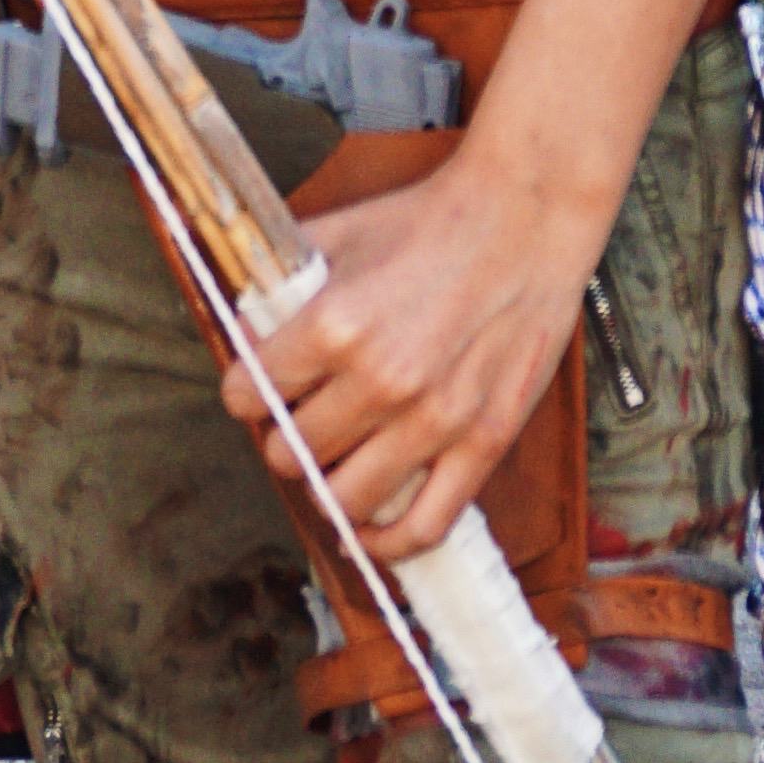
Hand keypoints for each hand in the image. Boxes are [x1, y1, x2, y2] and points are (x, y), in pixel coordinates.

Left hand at [227, 149, 598, 551]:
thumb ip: (280, 283)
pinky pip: (424, 526)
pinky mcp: (483, 442)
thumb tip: (241, 326)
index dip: (245, 392)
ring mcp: (434, 420)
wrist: (523, 219)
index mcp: (333, 326)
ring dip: (328, 485)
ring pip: (344, 497)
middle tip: (304, 416)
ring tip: (336, 460)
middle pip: (291, 451)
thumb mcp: (337, 235)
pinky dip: (387, 543)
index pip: (247, 396)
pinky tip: (369, 531)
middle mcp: (379, 381)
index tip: (257, 388)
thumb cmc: (430, 222)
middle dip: (286, 436)